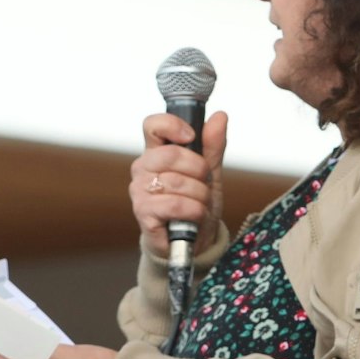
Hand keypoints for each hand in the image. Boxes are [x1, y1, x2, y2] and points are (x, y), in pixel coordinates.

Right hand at [131, 110, 228, 259]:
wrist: (194, 241)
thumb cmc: (196, 204)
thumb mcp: (210, 173)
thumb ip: (213, 146)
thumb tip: (220, 116)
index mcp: (156, 152)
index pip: (152, 125)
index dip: (172, 125)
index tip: (191, 136)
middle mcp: (143, 168)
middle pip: (171, 154)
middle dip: (199, 169)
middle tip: (205, 182)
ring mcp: (140, 191)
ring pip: (177, 182)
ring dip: (200, 195)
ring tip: (201, 204)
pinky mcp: (143, 213)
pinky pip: (175, 204)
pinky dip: (194, 211)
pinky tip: (195, 216)